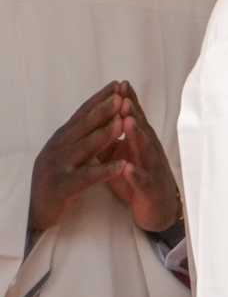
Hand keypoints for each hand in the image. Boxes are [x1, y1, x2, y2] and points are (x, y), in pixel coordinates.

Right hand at [28, 82, 130, 232]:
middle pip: (83, 126)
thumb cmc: (58, 179)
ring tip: (122, 122)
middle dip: (103, 109)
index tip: (118, 84)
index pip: (82, 114)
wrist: (37, 211)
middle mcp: (57, 148)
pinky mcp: (61, 187)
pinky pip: (86, 177)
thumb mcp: (69, 153)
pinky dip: (104, 170)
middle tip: (121, 95)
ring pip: (84, 147)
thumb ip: (82, 136)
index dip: (99, 99)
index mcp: (62, 139)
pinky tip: (122, 166)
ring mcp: (58, 167)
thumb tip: (100, 112)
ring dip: (104, 134)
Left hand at [102, 82, 182, 232]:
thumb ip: (113, 141)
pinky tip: (126, 167)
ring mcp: (152, 169)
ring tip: (127, 122)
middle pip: (142, 129)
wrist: (158, 210)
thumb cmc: (139, 181)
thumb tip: (100, 122)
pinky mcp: (149, 189)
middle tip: (123, 96)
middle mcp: (150, 152)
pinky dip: (134, 173)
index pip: (136, 119)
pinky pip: (142, 180)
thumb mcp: (124, 156)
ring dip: (136, 136)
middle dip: (133, 112)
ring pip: (145, 150)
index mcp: (142, 143)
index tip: (120, 84)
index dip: (129, 102)